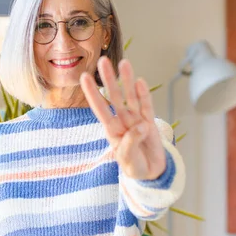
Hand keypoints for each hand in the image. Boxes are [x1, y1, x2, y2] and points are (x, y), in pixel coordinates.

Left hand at [79, 56, 165, 179]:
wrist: (151, 174)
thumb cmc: (135, 167)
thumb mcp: (128, 161)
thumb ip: (130, 144)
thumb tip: (140, 127)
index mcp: (111, 130)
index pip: (100, 108)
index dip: (92, 93)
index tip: (84, 77)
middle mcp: (122, 121)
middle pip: (114, 97)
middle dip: (109, 79)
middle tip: (103, 61)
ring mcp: (137, 120)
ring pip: (131, 97)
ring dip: (127, 80)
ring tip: (124, 62)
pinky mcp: (151, 122)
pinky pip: (147, 106)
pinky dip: (144, 94)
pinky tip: (139, 81)